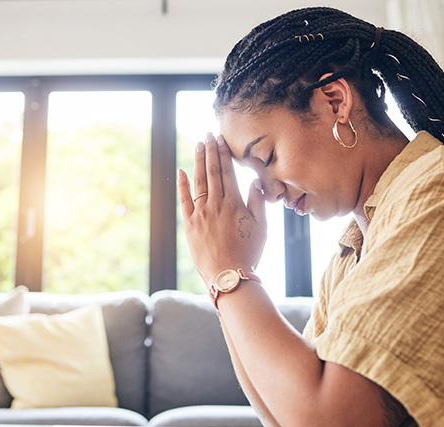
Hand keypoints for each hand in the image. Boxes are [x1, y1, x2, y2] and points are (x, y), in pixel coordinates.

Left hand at [177, 132, 267, 285]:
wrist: (228, 275)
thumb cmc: (248, 253)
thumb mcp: (261, 227)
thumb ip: (257, 202)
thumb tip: (255, 181)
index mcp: (235, 203)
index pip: (228, 172)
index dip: (224, 154)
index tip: (221, 140)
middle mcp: (216, 205)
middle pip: (212, 172)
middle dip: (210, 151)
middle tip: (208, 135)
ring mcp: (201, 214)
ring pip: (199, 182)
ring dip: (198, 162)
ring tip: (198, 145)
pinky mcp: (190, 225)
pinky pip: (184, 201)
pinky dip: (182, 185)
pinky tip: (181, 171)